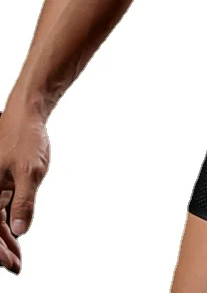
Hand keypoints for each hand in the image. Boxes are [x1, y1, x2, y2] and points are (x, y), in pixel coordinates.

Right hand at [0, 108, 51, 275]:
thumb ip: (24, 202)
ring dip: (4, 240)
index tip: (11, 265)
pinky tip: (17, 236)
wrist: (27, 115)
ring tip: (17, 258)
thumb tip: (18, 232)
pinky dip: (8, 224)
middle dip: (1, 250)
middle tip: (17, 266)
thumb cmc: (26, 138)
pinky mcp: (1, 183)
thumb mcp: (30, 171)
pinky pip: (0, 210)